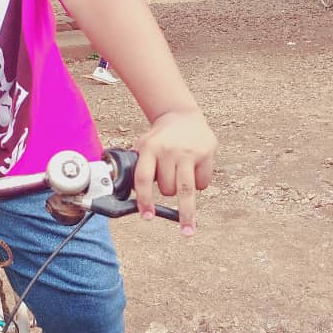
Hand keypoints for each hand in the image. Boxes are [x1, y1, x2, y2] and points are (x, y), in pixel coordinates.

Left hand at [133, 108, 216, 234]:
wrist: (182, 116)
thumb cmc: (159, 139)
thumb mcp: (143, 146)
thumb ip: (137, 168)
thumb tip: (125, 196)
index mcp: (149, 148)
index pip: (143, 179)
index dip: (145, 201)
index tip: (148, 217)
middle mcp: (170, 150)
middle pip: (168, 189)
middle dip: (167, 190)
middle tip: (167, 178)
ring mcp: (190, 152)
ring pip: (186, 191)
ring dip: (183, 196)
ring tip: (182, 183)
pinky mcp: (207, 154)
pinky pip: (202, 184)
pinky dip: (198, 185)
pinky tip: (195, 170)